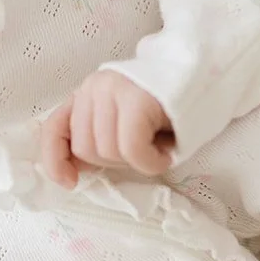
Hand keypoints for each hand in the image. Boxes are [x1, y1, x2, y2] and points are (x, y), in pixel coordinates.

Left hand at [40, 71, 174, 189]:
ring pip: (108, 152)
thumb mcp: (123, 122)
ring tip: (157, 146)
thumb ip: (97, 137)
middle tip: (142, 150)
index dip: (55, 160)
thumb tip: (76, 169)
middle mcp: (95, 86)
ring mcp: (115, 89)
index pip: (55, 127)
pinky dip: (150, 162)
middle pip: (85, 149)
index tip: (69, 183)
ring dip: (136, 163)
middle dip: (114, 162)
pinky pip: (132, 150)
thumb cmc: (166, 108)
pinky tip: (165, 153)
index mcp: (87, 93)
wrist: (205, 77)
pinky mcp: (137, 98)